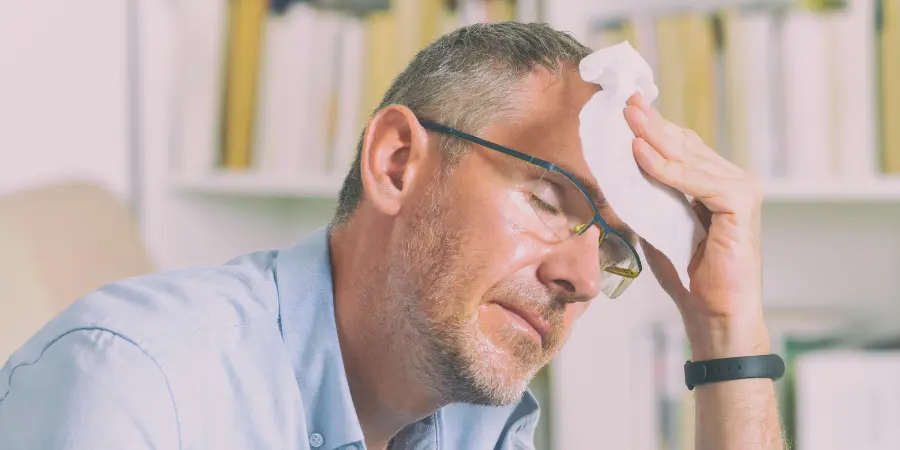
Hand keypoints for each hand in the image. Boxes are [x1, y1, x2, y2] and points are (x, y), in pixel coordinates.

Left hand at [623, 92, 769, 359]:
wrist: (713, 316)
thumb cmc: (689, 276)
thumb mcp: (656, 226)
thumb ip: (646, 198)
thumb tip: (616, 171)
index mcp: (713, 184)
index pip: (680, 147)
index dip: (653, 128)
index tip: (625, 107)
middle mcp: (732, 181)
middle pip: (685, 145)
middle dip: (651, 124)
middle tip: (624, 101)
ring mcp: (740, 190)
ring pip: (689, 158)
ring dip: (655, 138)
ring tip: (628, 119)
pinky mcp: (740, 204)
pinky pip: (698, 180)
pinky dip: (668, 169)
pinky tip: (642, 154)